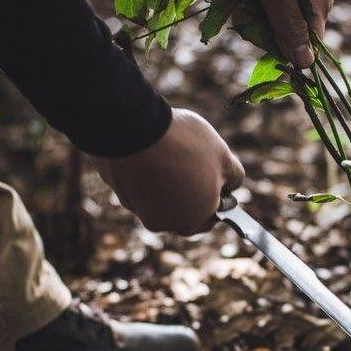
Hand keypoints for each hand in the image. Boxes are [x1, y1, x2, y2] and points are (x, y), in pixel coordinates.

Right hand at [93, 108, 243, 235]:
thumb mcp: (223, 157)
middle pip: (182, 211)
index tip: (216, 178)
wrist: (131, 128)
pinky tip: (147, 150)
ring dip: (164, 182)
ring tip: (168, 152)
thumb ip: (233, 177)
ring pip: (156, 199)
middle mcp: (164, 222)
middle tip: (192, 162)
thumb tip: (230, 186)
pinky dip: (143, 173)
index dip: (216, 199)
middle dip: (189, 191)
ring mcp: (137, 209)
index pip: (209, 219)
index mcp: (193, 219)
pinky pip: (136, 185)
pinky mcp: (117, 191)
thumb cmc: (183, 144)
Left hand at [230, 0, 333, 68]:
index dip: (281, 46)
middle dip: (255, 21)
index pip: (304, 46)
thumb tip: (306, 65)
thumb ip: (290, 29)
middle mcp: (303, 2)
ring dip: (241, 6)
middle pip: (278, 35)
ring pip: (259, 21)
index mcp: (316, 4)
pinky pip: (248, 4)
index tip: (261, 31)